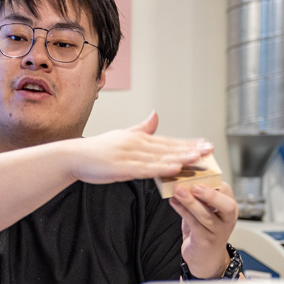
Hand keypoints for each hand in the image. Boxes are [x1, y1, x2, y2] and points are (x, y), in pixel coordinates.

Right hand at [66, 111, 212, 184]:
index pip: (168, 141)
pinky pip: (145, 168)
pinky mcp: (121, 167)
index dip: (188, 143)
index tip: (205, 144)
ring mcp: (129, 155)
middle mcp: (136, 144)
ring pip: (160, 157)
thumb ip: (141, 128)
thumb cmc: (96, 150)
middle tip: (210, 149)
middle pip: (168, 147)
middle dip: (190, 149)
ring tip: (198, 158)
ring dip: (180, 157)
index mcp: (138, 138)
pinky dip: (161, 168)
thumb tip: (155, 115)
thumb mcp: (122, 135)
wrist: (73, 156)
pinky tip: (175, 168)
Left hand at [169, 181, 238, 278]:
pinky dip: (182, 212)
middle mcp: (228, 220)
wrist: (205, 258)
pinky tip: (173, 202)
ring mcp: (218, 232)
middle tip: (195, 186)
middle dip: (210, 195)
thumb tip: (182, 177)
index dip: (212, 181)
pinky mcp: (205, 241)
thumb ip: (199, 197)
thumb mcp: (205, 211)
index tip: (196, 172)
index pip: (226, 190)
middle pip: (226, 206)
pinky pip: (194, 225)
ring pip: (206, 216)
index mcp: (229, 208)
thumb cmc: (204, 230)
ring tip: (177, 191)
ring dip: (190, 202)